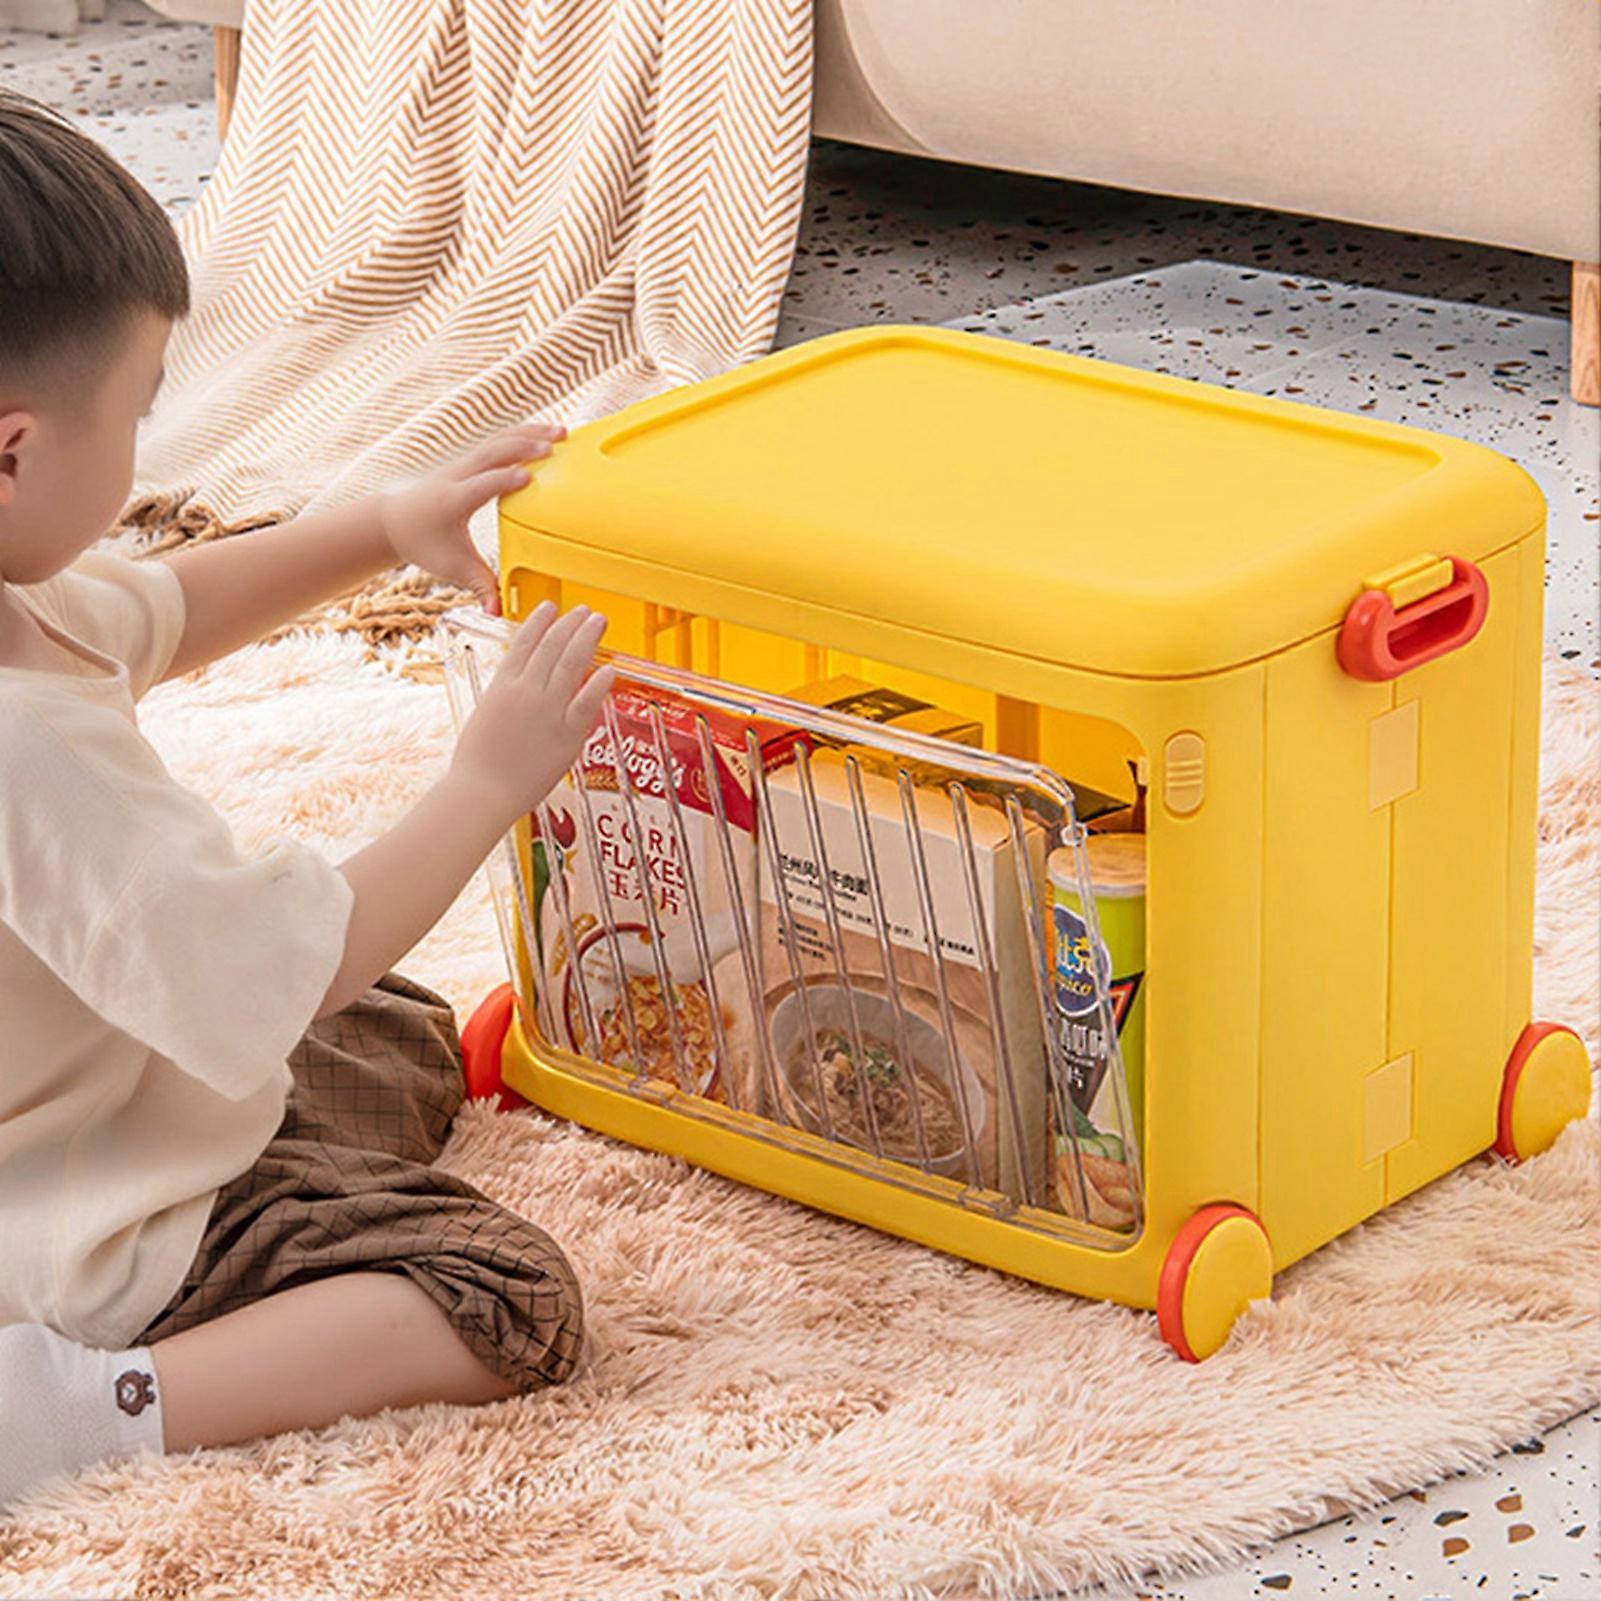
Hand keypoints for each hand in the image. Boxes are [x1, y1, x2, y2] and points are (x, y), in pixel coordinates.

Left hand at [379, 422, 566, 614]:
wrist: (395, 518)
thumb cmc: (424, 542)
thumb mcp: (452, 567)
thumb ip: (478, 585)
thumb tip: (497, 610)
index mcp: (453, 500)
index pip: (481, 485)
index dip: (504, 480)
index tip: (529, 477)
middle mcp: (458, 476)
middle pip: (493, 453)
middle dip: (523, 447)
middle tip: (554, 446)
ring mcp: (464, 463)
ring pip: (498, 441)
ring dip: (530, 434)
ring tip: (561, 432)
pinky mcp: (471, 459)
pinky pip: (499, 441)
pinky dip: (523, 434)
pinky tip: (546, 433)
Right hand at [450, 601, 614, 822]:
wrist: (481, 792)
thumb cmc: (478, 764)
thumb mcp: (485, 717)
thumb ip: (506, 700)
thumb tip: (520, 690)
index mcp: (501, 685)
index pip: (524, 642)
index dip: (540, 621)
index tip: (551, 607)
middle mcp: (525, 691)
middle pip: (552, 646)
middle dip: (571, 624)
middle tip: (585, 612)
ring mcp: (547, 710)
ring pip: (571, 664)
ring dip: (587, 638)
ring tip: (598, 622)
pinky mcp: (566, 734)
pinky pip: (587, 702)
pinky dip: (600, 683)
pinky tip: (610, 668)